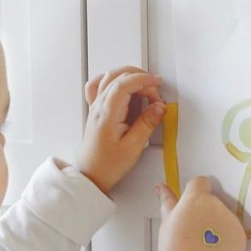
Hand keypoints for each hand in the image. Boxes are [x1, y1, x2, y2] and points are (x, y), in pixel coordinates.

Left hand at [74, 67, 166, 193]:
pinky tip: (123, 87)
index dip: (143, 79)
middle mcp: (99, 106)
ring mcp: (95, 106)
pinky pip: (99, 85)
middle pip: (119, 77)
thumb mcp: (133, 147)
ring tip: (144, 91)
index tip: (157, 83)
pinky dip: (113, 80)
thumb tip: (159, 107)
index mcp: (107, 113)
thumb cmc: (108, 164)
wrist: (91, 174)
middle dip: (140, 80)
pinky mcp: (96, 109)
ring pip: (110, 78)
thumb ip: (147, 124)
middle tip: (155, 96)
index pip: (124, 84)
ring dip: (129, 77)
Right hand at [155, 176, 246, 250]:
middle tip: (193, 231)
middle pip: (212, 202)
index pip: (201, 182)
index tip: (191, 206)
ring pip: (224, 217)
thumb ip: (167, 201)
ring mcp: (230, 220)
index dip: (195, 193)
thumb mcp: (167, 222)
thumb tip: (160, 187)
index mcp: (196, 198)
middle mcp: (216, 205)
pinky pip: (234, 233)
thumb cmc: (175, 248)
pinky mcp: (240, 236)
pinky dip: (227, 240)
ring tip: (203, 243)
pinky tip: (214, 250)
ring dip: (217, 226)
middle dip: (205, 213)